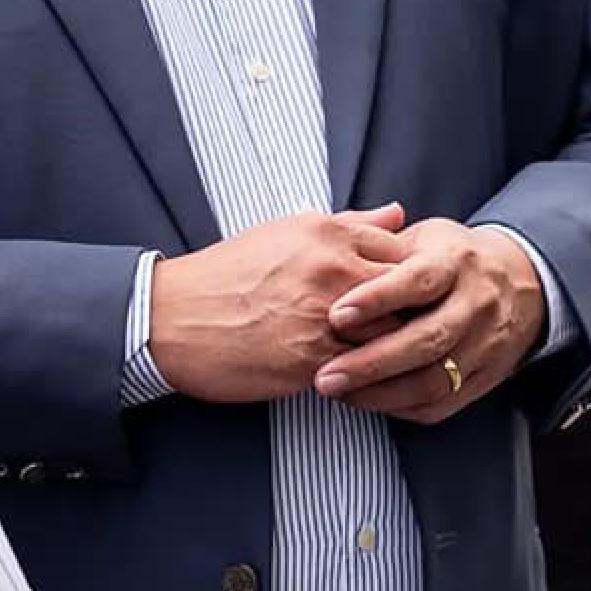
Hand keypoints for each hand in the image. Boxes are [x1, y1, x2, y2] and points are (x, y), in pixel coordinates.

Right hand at [149, 203, 409, 404]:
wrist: (175, 317)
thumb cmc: (226, 275)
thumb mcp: (287, 232)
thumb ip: (349, 224)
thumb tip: (396, 212)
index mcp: (326, 232)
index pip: (403, 253)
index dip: (413, 279)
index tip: (412, 294)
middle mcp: (331, 268)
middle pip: (408, 295)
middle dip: (415, 314)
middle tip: (415, 329)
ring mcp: (325, 315)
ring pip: (393, 336)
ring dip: (397, 349)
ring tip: (395, 357)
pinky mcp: (315, 359)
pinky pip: (365, 371)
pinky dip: (372, 376)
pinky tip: (366, 377)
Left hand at [312, 218, 545, 423]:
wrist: (519, 279)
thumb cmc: (450, 256)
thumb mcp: (421, 237)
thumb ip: (380, 247)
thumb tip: (330, 255)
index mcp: (455, 262)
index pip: (418, 281)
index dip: (377, 299)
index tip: (336, 315)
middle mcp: (475, 304)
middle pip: (427, 339)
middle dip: (371, 362)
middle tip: (326, 374)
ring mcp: (485, 344)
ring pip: (435, 379)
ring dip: (382, 392)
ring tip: (339, 391)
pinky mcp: (486, 377)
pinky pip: (444, 402)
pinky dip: (402, 406)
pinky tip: (368, 400)